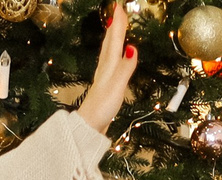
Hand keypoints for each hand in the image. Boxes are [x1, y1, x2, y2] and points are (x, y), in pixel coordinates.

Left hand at [77, 1, 136, 134]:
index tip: (119, 6)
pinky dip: (114, 53)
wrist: (89, 126)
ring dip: (112, 37)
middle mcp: (105, 68)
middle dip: (114, 26)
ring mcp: (104, 76)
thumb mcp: (117, 86)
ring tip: (115, 27)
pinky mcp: (105, 84)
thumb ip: (125, 67)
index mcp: (109, 65)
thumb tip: (132, 47)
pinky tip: (116, 55)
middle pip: (109, 42)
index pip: (114, 40)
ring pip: (108, 51)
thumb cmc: (102, 107)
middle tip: (117, 11)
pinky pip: (110, 61)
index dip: (118, 23)